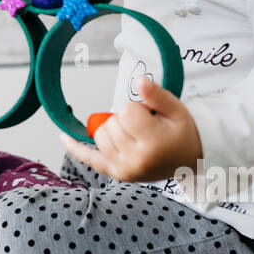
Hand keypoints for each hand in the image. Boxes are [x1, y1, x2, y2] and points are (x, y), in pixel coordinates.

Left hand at [61, 76, 202, 182]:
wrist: (190, 161)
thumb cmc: (182, 133)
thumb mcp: (177, 109)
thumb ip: (157, 94)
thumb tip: (139, 80)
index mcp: (152, 144)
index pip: (127, 112)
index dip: (137, 108)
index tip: (151, 116)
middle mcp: (135, 160)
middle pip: (111, 123)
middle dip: (125, 118)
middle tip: (146, 126)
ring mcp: (124, 169)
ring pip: (100, 135)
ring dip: (113, 128)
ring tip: (136, 134)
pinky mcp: (116, 173)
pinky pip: (90, 159)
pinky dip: (76, 149)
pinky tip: (63, 138)